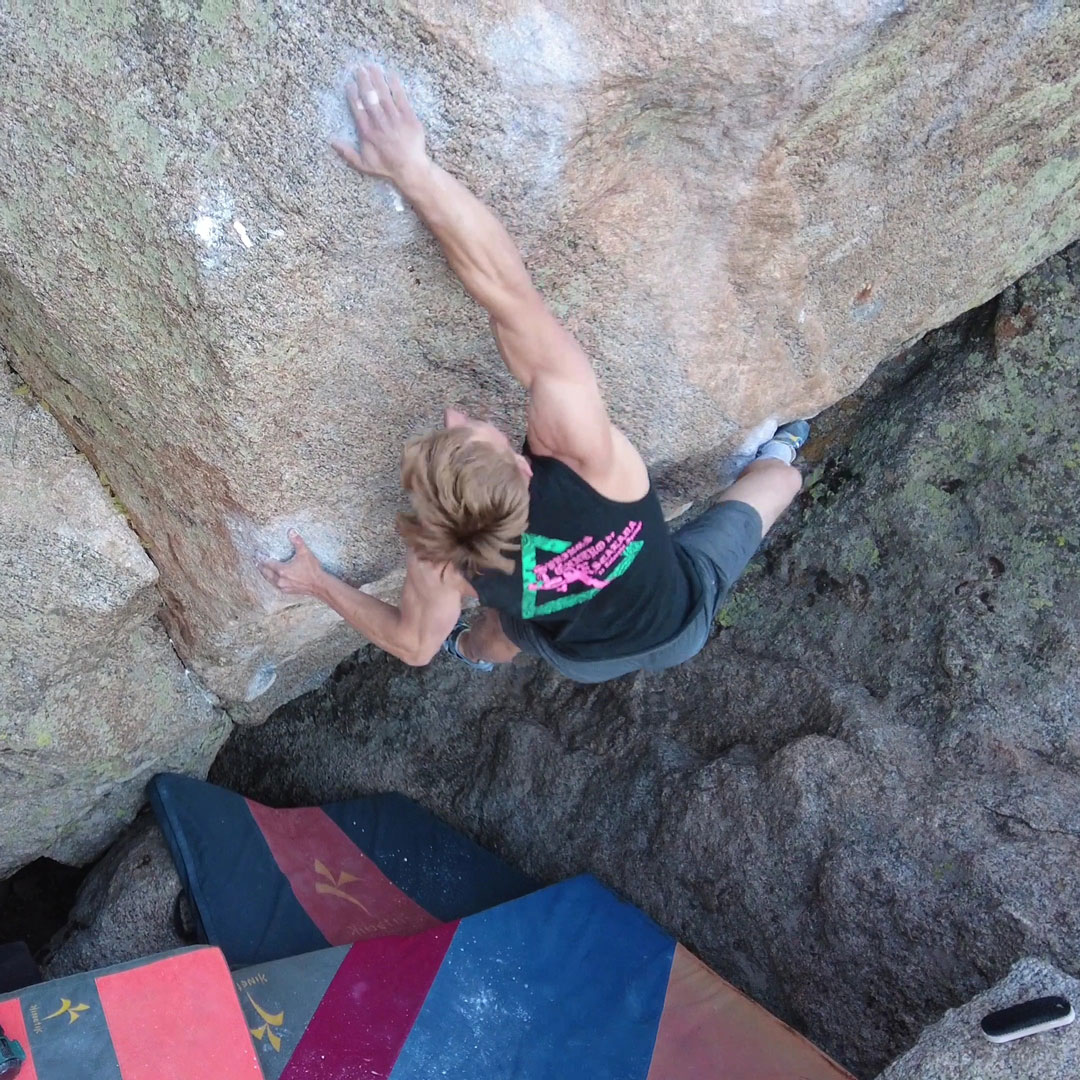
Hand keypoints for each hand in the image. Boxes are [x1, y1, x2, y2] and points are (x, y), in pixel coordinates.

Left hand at [258, 529, 327, 596]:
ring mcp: (284, 586)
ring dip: (265, 574)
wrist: (320, 585)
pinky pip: (276, 585)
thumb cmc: (312, 570)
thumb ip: (297, 542)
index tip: (257, 555)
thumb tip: (291, 531)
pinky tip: (273, 579)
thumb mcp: (305, 553)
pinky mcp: (288, 591)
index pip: (268, 563)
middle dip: (260, 567)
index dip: (261, 558)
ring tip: (262, 570)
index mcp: (282, 570)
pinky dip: (272, 581)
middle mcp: (280, 580)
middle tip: (256, 561)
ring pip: (270, 580)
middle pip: (266, 573)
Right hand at [331, 64, 427, 187]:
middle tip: (359, 68)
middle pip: (369, 98)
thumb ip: (347, 152)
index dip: (353, 94)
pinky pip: (401, 98)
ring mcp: (395, 120)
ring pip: (384, 95)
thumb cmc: (386, 167)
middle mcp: (380, 124)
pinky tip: (390, 74)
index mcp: (367, 133)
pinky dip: (395, 86)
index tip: (349, 83)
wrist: (411, 169)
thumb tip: (331, 141)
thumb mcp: (364, 164)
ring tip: (372, 66)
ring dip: (377, 79)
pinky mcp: (409, 118)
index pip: (358, 109)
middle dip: (364, 81)